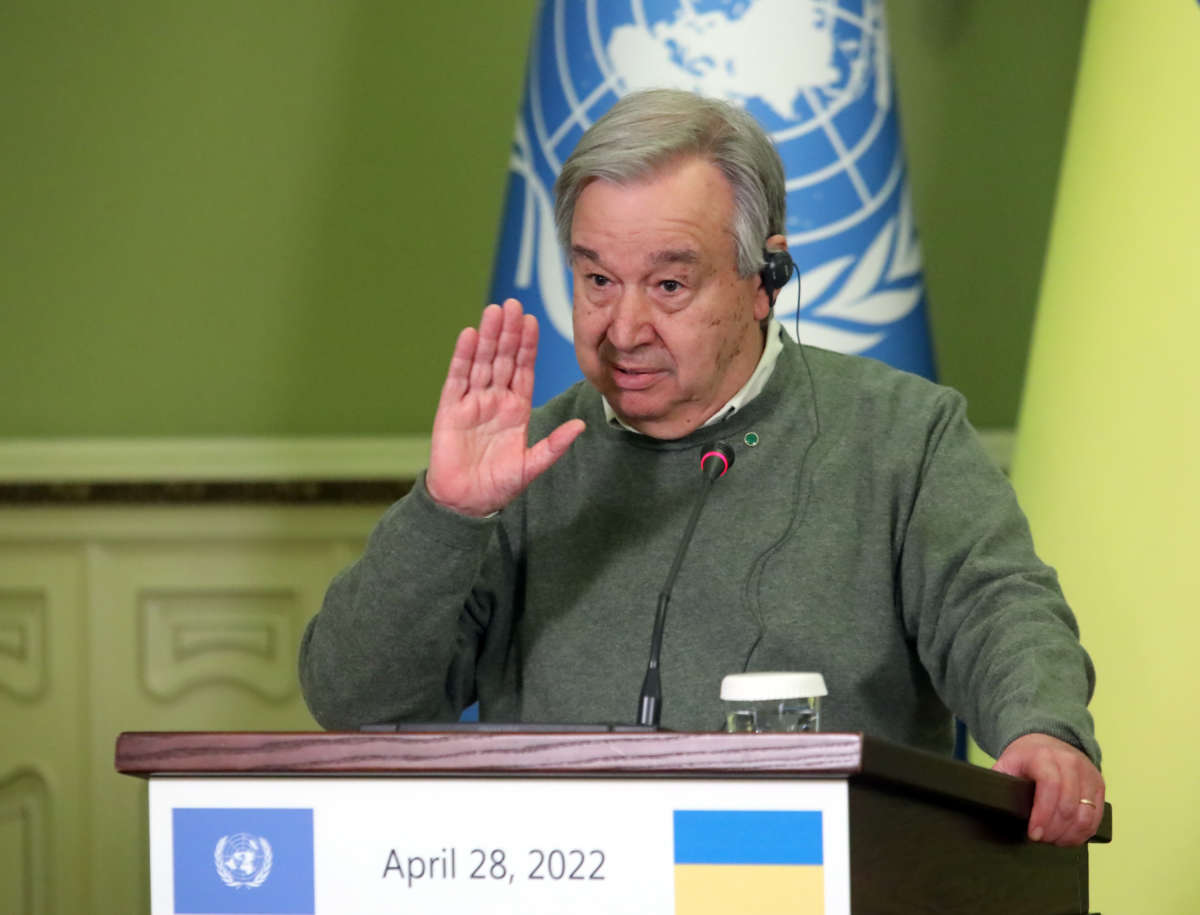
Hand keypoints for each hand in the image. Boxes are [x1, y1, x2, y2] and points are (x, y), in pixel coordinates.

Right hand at [426, 299, 584, 516]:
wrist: (465, 503)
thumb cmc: (499, 486)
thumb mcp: (532, 465)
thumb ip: (554, 445)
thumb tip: (582, 426)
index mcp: (516, 409)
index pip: (523, 369)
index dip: (527, 345)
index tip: (533, 320)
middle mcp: (494, 400)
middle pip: (503, 358)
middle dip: (508, 332)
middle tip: (514, 303)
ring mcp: (472, 402)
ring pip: (482, 362)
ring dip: (488, 336)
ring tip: (494, 310)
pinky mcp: (450, 409)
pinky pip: (457, 378)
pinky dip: (463, 357)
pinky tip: (469, 335)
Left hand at [992, 733, 1104, 845]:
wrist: (1047, 741)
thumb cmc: (1025, 758)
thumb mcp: (1007, 764)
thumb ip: (999, 782)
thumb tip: (991, 803)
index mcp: (1044, 756)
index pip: (1050, 787)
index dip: (1043, 815)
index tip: (1033, 833)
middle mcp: (1070, 762)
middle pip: (1068, 806)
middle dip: (1053, 830)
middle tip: (1040, 839)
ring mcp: (1088, 773)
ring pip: (1085, 815)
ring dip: (1069, 835)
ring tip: (1053, 840)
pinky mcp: (1099, 785)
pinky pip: (1096, 817)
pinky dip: (1083, 832)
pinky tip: (1068, 837)